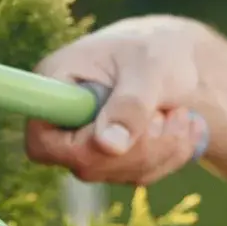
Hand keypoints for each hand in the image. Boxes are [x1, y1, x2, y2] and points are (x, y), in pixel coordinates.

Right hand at [26, 14, 213, 185]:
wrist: (174, 59)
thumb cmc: (155, 50)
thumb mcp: (148, 68)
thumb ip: (130, 104)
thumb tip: (110, 145)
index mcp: (53, 85)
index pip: (41, 140)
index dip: (79, 147)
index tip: (122, 132)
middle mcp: (62, 121)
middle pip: (86, 163)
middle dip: (139, 146)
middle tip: (170, 113)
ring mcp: (86, 144)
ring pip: (119, 172)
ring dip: (163, 148)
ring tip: (180, 112)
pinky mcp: (112, 159)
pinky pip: (141, 175)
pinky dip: (172, 154)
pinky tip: (185, 126)